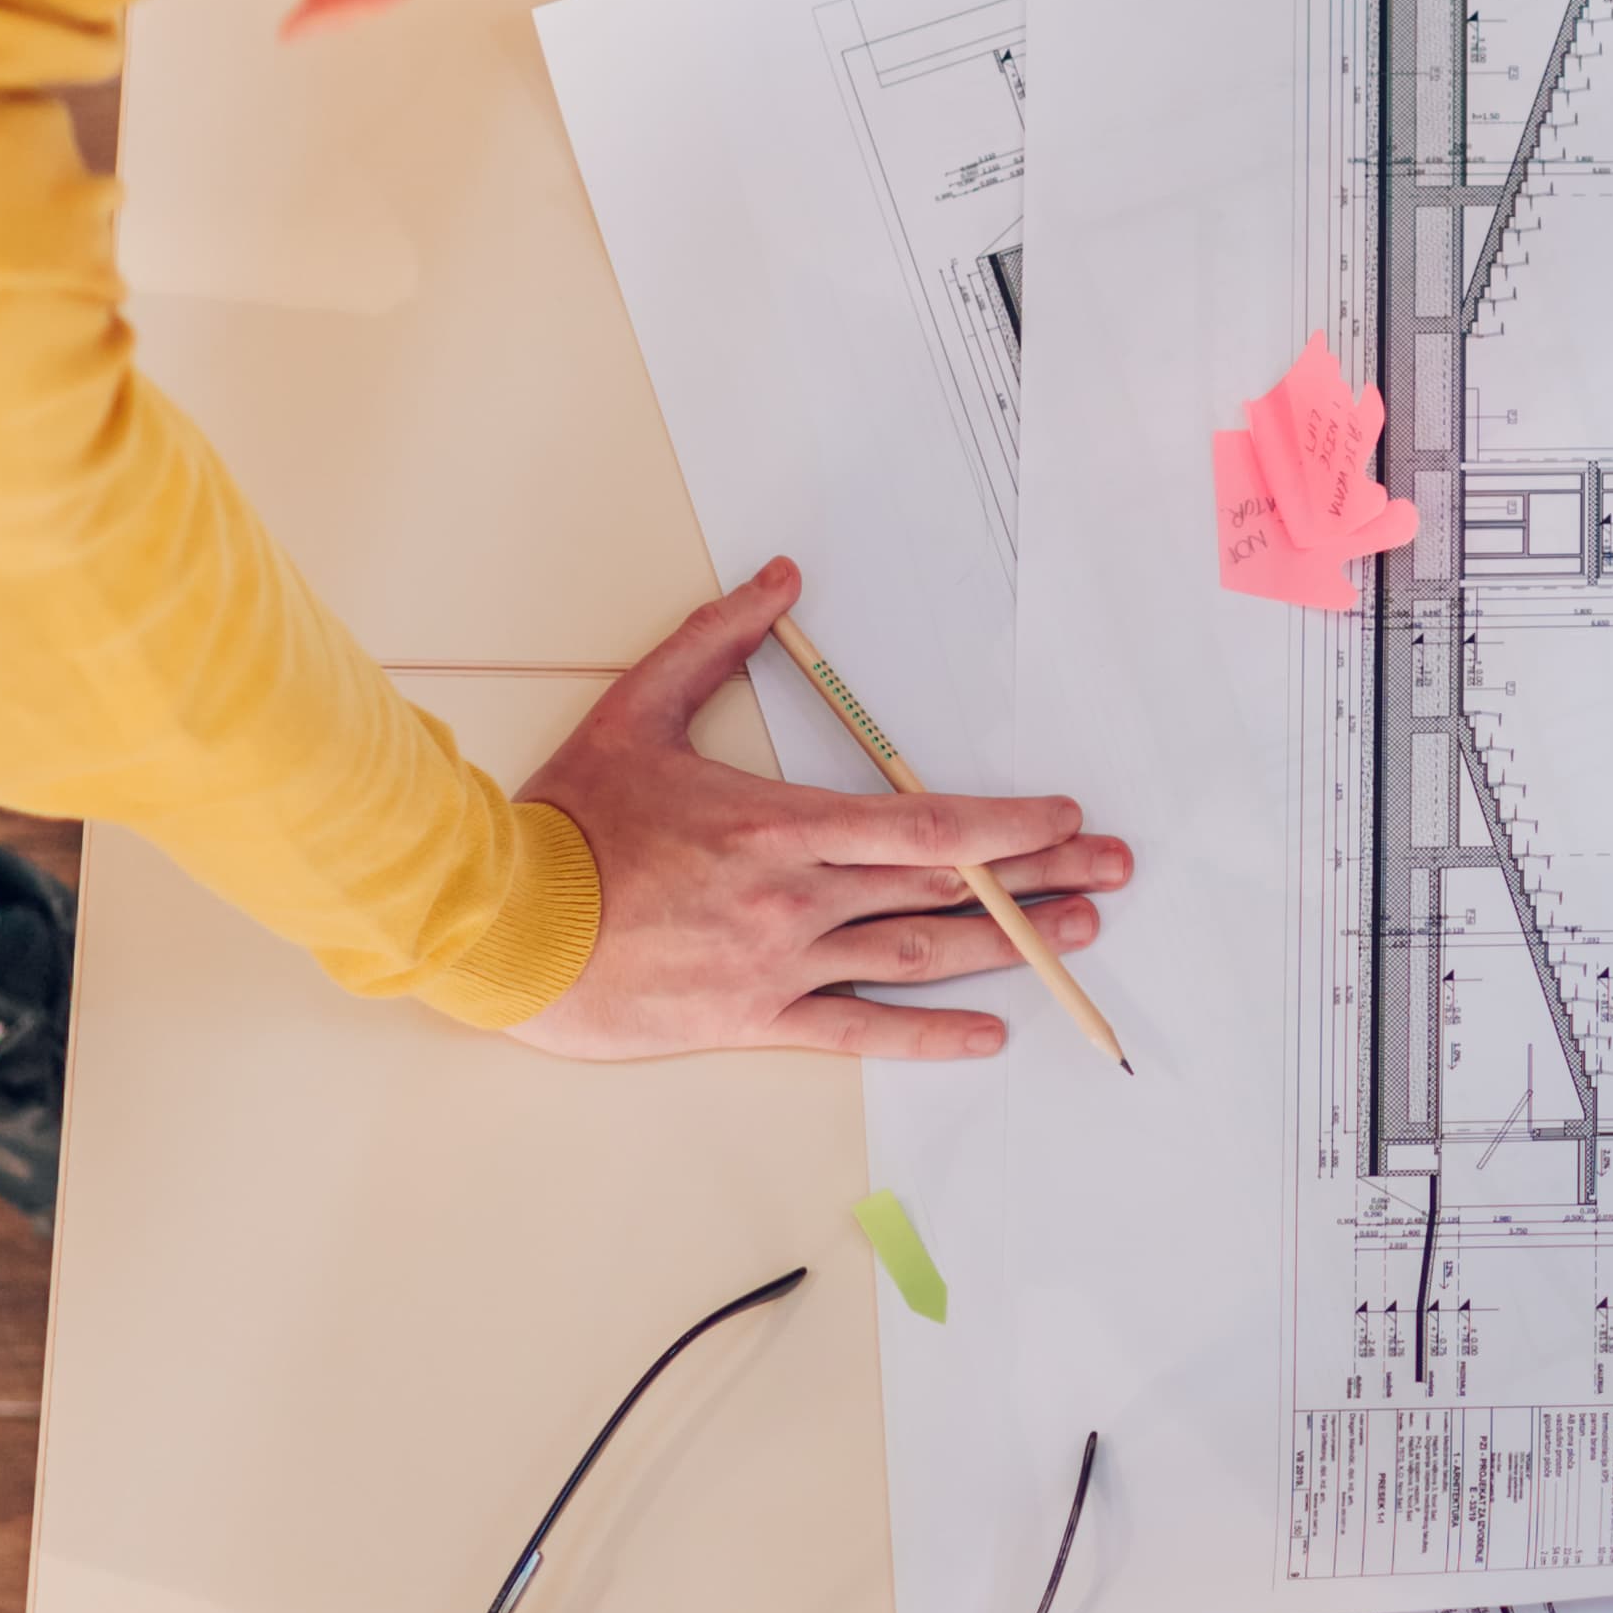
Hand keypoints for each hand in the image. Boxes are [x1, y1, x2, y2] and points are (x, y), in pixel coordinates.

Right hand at [509, 562, 1131, 1061]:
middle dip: (1042, 879)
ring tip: (1079, 936)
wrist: (497, 924)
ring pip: (918, 957)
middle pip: (946, 891)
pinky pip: (857, 1034)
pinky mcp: (751, 1021)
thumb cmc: (567, 822)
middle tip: (1115, 872)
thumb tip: (779, 576)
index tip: (1069, 818)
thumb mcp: (637, 709)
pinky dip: (928, 1036)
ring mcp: (780, 966)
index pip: (931, 829)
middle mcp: (798, 900)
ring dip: (1008, 949)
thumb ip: (714, 639)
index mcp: (784, 827)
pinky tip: (986, 1035)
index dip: (1013, 826)